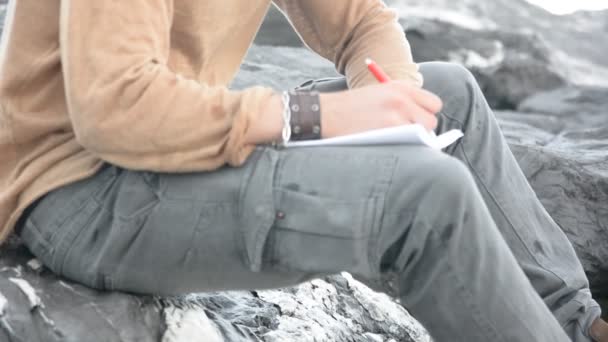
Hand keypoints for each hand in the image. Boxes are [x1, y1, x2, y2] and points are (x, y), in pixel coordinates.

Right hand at [320, 81, 442, 137]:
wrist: (324, 113)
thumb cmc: (349, 109)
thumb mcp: (378, 95)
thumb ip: (401, 103)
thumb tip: (424, 124)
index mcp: (401, 87)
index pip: (433, 104)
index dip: (426, 115)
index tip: (416, 123)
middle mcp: (403, 98)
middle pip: (432, 120)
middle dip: (423, 130)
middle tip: (407, 136)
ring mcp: (398, 114)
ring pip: (425, 133)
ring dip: (415, 140)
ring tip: (397, 142)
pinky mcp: (391, 129)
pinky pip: (412, 142)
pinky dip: (405, 147)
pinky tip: (391, 146)